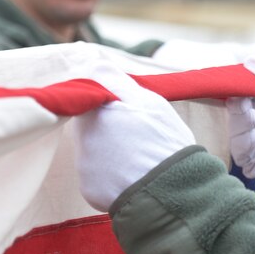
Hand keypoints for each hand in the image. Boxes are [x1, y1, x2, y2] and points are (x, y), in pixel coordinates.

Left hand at [73, 63, 194, 211]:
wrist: (171, 190)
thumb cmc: (164, 143)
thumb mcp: (150, 103)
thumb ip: (119, 82)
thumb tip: (95, 63)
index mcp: (97, 110)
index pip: (89, 98)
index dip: (106, 103)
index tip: (124, 112)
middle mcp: (83, 136)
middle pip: (88, 125)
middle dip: (106, 127)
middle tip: (135, 135)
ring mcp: (84, 164)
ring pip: (92, 151)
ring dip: (107, 151)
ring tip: (136, 158)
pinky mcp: (88, 188)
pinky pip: (96, 177)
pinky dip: (110, 176)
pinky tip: (131, 177)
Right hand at [226, 55, 254, 177]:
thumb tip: (249, 59)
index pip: (248, 89)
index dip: (240, 84)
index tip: (235, 78)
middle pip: (237, 105)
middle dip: (239, 101)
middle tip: (243, 100)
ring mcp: (252, 137)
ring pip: (235, 123)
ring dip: (242, 119)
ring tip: (253, 118)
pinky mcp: (248, 155)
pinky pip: (237, 144)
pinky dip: (244, 139)